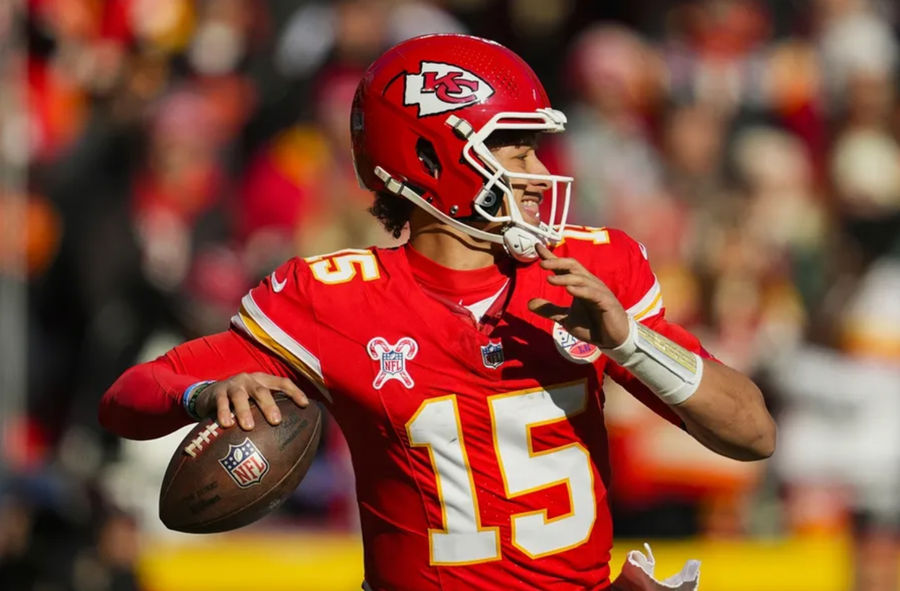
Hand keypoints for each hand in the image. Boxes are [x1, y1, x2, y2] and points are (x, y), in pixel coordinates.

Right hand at [193, 373, 308, 429]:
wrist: (207, 394)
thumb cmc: (239, 402)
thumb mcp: (254, 401)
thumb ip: (267, 411)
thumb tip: (291, 436)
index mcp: (262, 381)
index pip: (282, 383)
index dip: (294, 392)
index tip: (305, 405)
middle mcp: (249, 380)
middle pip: (261, 390)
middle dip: (269, 405)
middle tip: (276, 421)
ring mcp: (232, 385)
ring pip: (239, 396)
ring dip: (244, 411)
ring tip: (249, 426)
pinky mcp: (217, 393)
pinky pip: (221, 403)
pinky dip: (224, 413)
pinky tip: (227, 425)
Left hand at [527, 243, 630, 348]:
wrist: (613, 340)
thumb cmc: (592, 327)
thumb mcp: (565, 319)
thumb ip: (549, 310)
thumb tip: (529, 303)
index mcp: (579, 285)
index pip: (564, 267)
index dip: (551, 257)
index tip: (537, 247)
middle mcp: (589, 284)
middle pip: (573, 266)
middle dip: (557, 262)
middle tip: (541, 263)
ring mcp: (599, 291)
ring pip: (581, 278)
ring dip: (565, 278)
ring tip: (550, 279)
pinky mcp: (606, 302)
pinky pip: (592, 293)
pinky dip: (580, 290)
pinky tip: (569, 289)